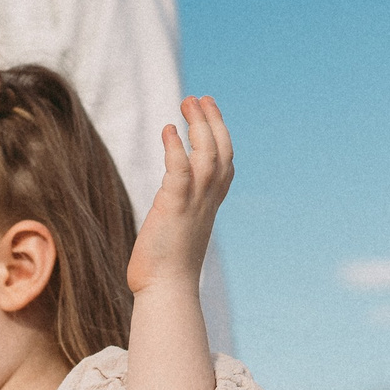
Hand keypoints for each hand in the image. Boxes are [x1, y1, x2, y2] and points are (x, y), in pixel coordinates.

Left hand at [127, 95, 232, 296]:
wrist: (165, 290)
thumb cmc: (165, 270)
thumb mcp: (178, 234)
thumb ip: (178, 217)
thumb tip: (167, 217)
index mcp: (208, 206)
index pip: (224, 165)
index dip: (220, 137)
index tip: (209, 115)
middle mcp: (206, 201)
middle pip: (220, 151)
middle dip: (212, 122)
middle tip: (198, 98)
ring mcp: (193, 203)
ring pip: (206, 155)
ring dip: (199, 125)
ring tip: (187, 102)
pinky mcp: (174, 207)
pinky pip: (180, 170)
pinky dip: (176, 147)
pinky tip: (168, 130)